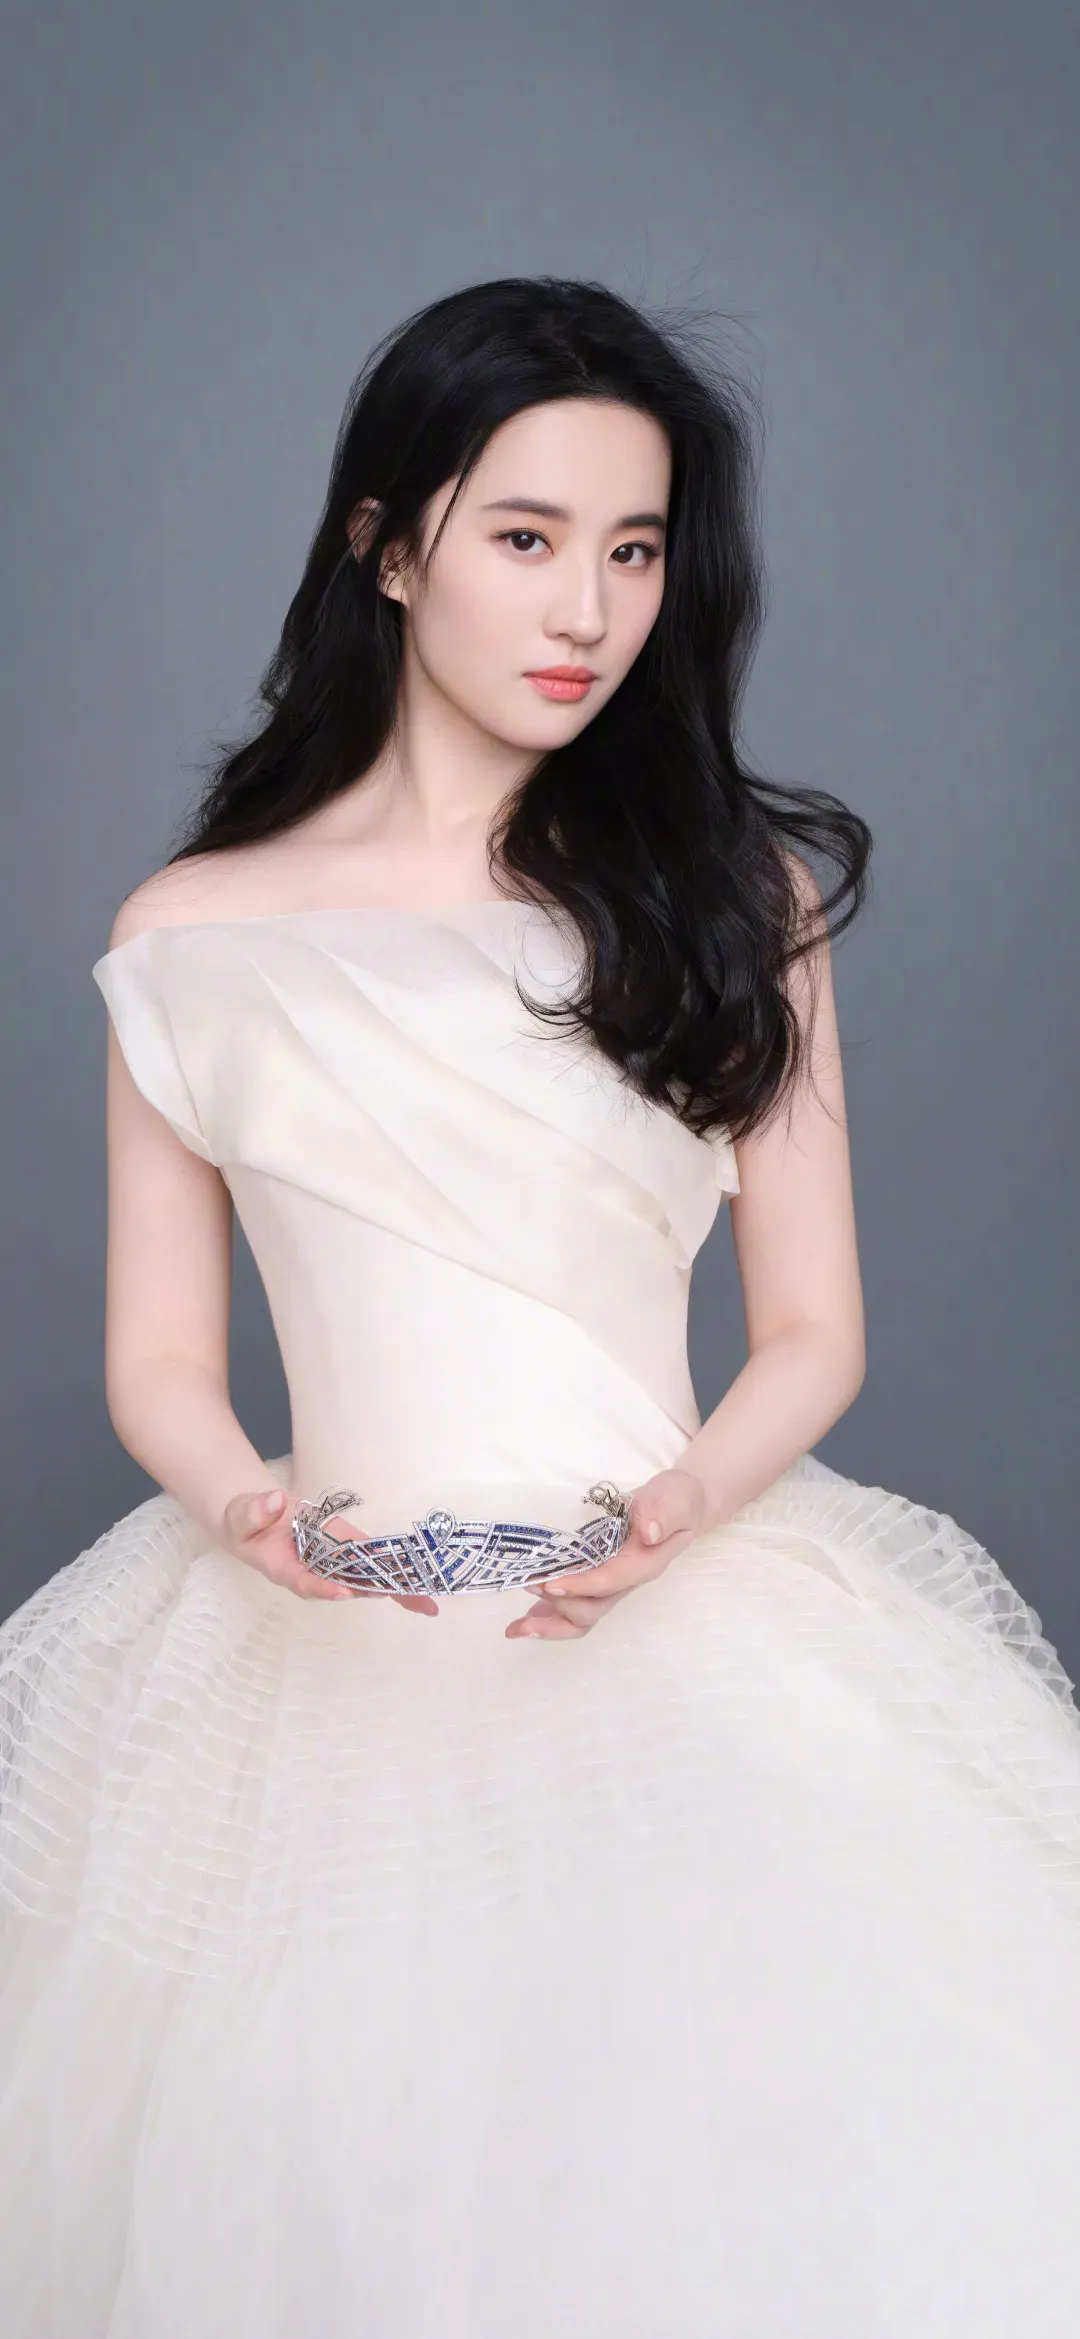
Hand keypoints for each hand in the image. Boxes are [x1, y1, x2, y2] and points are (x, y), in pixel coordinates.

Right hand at [220, 1489, 438, 1613]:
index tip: (343, 1591)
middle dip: (378, 1592)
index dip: (324, 1588)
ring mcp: (332, 1561)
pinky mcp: (344, 1547)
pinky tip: (419, 1580)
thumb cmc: (245, 1524)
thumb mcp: (240, 1515)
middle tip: (411, 1600)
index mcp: (284, 1568)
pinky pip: (368, 1559)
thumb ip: (254, 1511)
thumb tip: (275, 1501)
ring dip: (394, 1587)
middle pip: (346, 1587)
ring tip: (426, 1599)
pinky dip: (392, 1567)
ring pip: (363, 1577)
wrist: (256, 1521)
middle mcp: (314, 1572)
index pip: (304, 1581)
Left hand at [504, 1467, 707, 1640]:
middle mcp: (624, 1583)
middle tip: (530, 1585)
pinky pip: (570, 1607)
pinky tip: (518, 1625)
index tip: (552, 1583)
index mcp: (643, 1565)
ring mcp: (608, 1586)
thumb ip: (663, 1515)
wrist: (676, 1506)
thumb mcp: (674, 1501)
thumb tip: (650, 1532)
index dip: (581, 1586)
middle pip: (591, 1610)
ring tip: (517, 1627)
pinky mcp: (594, 1582)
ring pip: (579, 1617)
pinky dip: (544, 1617)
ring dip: (548, 1624)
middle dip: (559, 1605)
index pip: (610, 1581)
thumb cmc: (675, 1502)